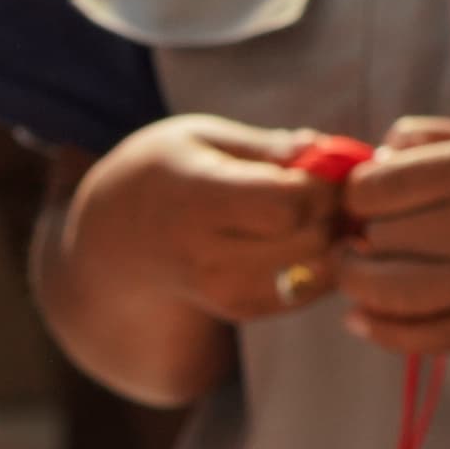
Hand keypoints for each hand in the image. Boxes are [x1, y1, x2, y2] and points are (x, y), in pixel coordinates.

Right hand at [61, 114, 348, 325]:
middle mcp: (206, 255)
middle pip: (308, 240)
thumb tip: (328, 151)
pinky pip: (307, 291)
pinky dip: (322, 264)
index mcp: (195, 199)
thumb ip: (266, 147)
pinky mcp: (242, 310)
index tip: (324, 166)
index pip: (285, 204)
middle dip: (335, 212)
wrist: (115, 241)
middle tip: (334, 189)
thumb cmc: (166, 172)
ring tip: (321, 211)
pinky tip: (306, 237)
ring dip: (333, 240)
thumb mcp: (201, 138)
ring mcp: (224, 291)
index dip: (321, 185)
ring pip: (315, 271)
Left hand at [335, 115, 449, 356]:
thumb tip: (372, 159)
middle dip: (361, 234)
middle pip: (382, 237)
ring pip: (393, 292)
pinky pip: (429, 338)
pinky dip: (384, 333)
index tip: (366, 195)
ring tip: (355, 269)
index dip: (357, 192)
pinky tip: (361, 319)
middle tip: (364, 233)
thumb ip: (433, 139)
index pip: (379, 187)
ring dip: (357, 283)